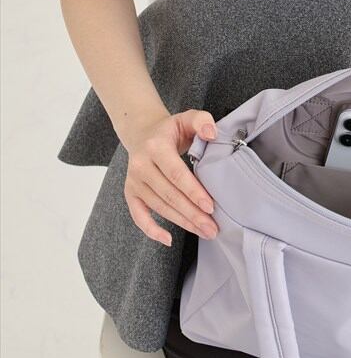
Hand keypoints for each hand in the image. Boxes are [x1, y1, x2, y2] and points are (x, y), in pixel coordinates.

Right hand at [121, 109, 219, 246]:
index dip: (193, 192)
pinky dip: (151, 230)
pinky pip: (138, 215)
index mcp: (155, 147)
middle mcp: (141, 165)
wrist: (143, 133)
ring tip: (205, 232)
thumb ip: (202, 120)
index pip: (176, 174)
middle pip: (169, 195)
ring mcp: (134, 181)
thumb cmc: (171, 129)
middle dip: (192, 214)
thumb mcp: (188, 117)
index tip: (211, 207)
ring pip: (159, 207)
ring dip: (182, 223)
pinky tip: (168, 239)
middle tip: (213, 228)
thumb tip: (212, 134)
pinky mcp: (130, 192)